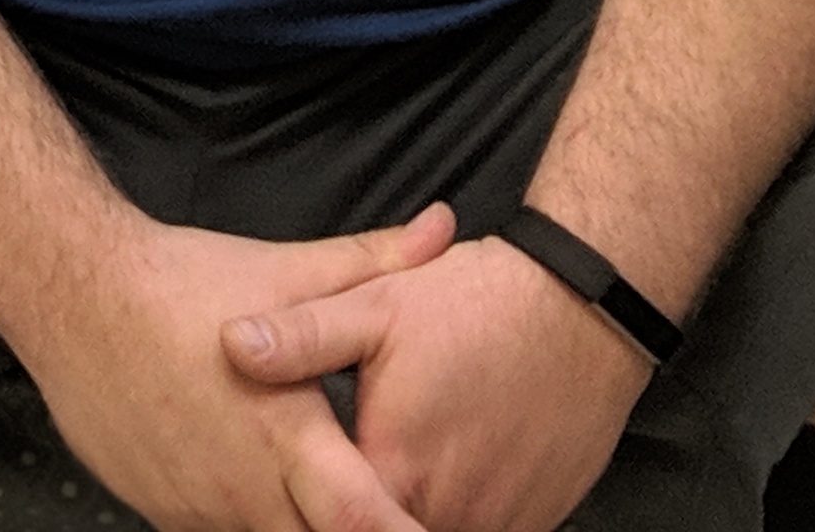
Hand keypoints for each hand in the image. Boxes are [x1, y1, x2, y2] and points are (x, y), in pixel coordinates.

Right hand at [12, 208, 456, 531]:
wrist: (73, 290)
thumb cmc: (179, 283)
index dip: (400, 531)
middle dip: (345, 530)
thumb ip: (372, 262)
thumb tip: (442, 230)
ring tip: (300, 486)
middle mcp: (245, 488)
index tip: (426, 522)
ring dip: (291, 523)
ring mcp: (198, 507)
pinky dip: (240, 520)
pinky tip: (242, 478)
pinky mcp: (160, 510)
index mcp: (287, 436)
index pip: (361, 520)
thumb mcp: (286, 271)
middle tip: (363, 500)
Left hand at [224, 235, 647, 531]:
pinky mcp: (534, 519)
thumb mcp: (375, 305)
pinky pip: (481, 531)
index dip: (307, 506)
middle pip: (378, 530)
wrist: (583, 311)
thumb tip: (231, 346)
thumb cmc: (478, 305)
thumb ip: (301, 338)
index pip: (334, 518)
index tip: (289, 492)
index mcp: (394, 468)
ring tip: (396, 470)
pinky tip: (439, 480)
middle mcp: (447, 510)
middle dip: (353, 512)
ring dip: (406, 514)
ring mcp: (496, 522)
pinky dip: (454, 514)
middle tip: (336, 478)